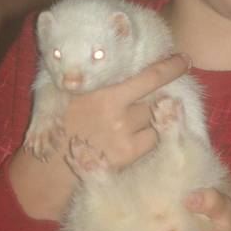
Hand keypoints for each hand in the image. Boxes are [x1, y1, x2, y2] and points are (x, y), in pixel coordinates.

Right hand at [8, 53, 190, 220]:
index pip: (148, 76)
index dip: (170, 68)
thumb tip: (128, 66)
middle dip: (167, 95)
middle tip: (175, 93)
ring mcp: (122, 134)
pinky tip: (149, 135)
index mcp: (99, 90)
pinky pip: (153, 140)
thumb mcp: (66, 94)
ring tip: (155, 116)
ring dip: (158, 117)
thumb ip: (94, 81)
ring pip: (157, 119)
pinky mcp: (126, 155)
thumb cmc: (58, 126)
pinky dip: (154, 135)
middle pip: (157, 98)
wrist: (47, 169)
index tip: (183, 61)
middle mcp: (113, 110)